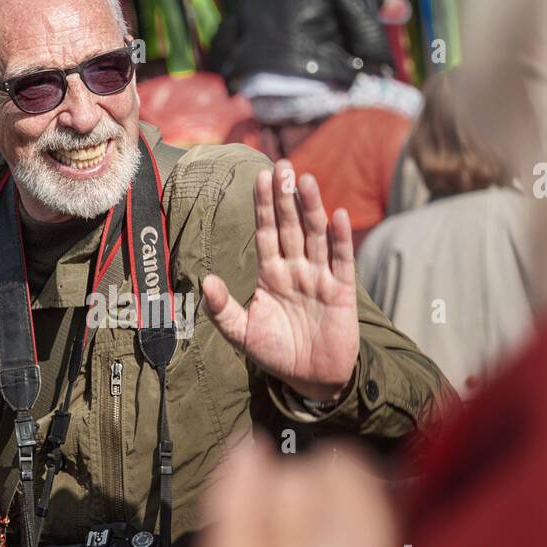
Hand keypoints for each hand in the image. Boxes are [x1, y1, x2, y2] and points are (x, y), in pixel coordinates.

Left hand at [202, 161, 358, 400]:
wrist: (310, 380)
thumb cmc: (275, 354)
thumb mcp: (241, 333)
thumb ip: (222, 309)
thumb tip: (205, 280)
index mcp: (271, 273)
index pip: (266, 232)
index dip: (263, 206)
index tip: (259, 177)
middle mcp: (295, 269)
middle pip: (290, 226)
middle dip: (286, 197)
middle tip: (283, 166)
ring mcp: (319, 277)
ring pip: (315, 236)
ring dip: (311, 208)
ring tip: (306, 180)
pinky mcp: (341, 291)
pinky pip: (340, 261)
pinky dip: (339, 239)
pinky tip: (335, 216)